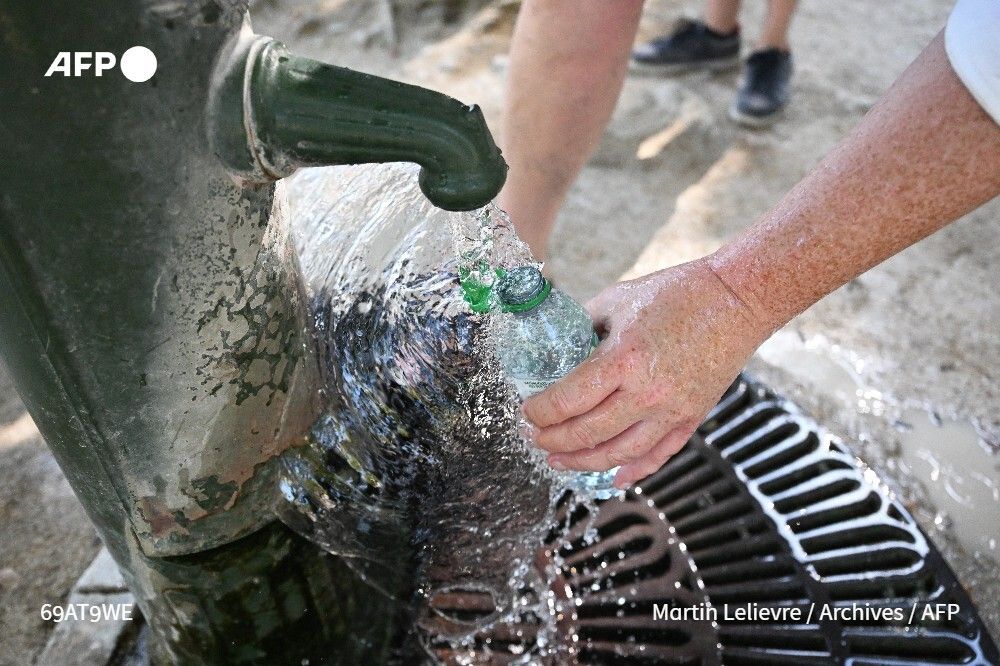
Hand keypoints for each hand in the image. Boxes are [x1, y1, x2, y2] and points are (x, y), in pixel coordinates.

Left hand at [523, 257, 772, 487]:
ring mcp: (672, 410)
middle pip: (588, 432)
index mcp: (624, 359)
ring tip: (558, 459)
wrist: (737, 299)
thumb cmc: (679, 293)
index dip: (541, 412)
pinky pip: (658, 455)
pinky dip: (633, 471)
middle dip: (553, 439)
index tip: (528, 412)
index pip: (569, 400)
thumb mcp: (619, 299)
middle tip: (534, 437)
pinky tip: (612, 477)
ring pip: (618, 453)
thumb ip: (586, 323)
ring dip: (582, 462)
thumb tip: (558, 341)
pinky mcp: (691, 417)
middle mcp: (647, 392)